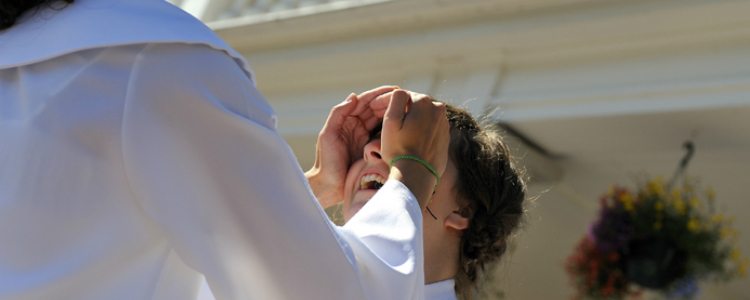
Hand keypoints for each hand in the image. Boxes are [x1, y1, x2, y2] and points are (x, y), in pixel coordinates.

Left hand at [306, 86, 396, 207]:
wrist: (330, 185)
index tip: (394, 89)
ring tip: (408, 108)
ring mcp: (365, 137)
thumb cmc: (326, 161)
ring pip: (381, 120)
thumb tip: (354, 96)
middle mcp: (357, 125)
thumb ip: (338, 114)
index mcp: (346, 119)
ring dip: (393, 113)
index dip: (378, 94)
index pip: (364, 102)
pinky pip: (384, 135)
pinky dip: (393, 129)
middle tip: (406, 97)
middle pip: (375, 109)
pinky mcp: (371, 148)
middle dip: (389, 101)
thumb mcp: (328, 135)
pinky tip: (404, 125)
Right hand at [379, 90, 450, 207]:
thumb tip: (401, 91)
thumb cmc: (399, 149)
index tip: (373, 110)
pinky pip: (428, 128)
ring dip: (409, 119)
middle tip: (381, 118)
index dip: (384, 101)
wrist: (416, 175)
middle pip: (412, 104)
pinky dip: (418, 130)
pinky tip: (408, 140)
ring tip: (394, 131)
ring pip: (421, 116)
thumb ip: (396, 98)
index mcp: (425, 102)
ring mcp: (443, 124)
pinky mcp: (444, 137)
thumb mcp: (391, 121)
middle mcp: (438, 110)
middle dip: (398, 109)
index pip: (401, 95)